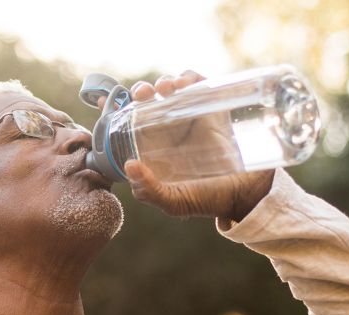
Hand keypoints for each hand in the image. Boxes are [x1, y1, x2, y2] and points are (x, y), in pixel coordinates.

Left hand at [100, 71, 274, 220]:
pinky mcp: (212, 108)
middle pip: (148, 100)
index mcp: (153, 148)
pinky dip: (189, 77)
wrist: (246, 193)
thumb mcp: (174, 202)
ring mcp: (191, 117)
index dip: (114, 108)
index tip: (103, 100)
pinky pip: (198, 84)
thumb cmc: (207, 199)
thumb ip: (150, 191)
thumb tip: (130, 165)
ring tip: (167, 89)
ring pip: (171, 88)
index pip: (128, 123)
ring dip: (164, 82)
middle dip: (140, 91)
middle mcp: (169, 130)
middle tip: (142, 94)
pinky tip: (185, 84)